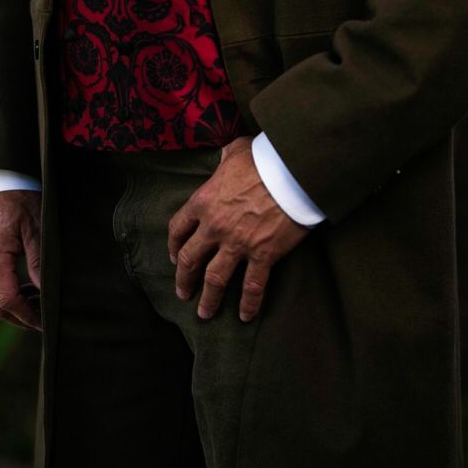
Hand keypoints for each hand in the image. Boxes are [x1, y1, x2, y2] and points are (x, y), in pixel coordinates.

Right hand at [0, 188, 42, 331]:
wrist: (6, 181)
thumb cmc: (24, 201)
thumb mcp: (37, 231)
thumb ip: (39, 263)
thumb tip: (46, 293)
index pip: (8, 299)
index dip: (27, 315)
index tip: (45, 322)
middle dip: (19, 318)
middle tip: (43, 322)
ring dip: (15, 306)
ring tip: (39, 306)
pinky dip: (10, 293)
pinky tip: (29, 290)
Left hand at [168, 134, 310, 322]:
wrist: (293, 173)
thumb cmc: (264, 159)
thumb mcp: (235, 151)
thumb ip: (224, 158)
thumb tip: (224, 156)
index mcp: (203, 201)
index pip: (178, 228)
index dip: (173, 245)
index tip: (173, 257)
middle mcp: (215, 227)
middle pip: (190, 259)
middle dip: (184, 279)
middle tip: (182, 293)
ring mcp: (238, 244)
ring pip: (215, 279)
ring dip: (208, 299)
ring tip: (204, 314)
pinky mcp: (263, 255)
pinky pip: (253, 286)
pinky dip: (249, 304)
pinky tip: (244, 317)